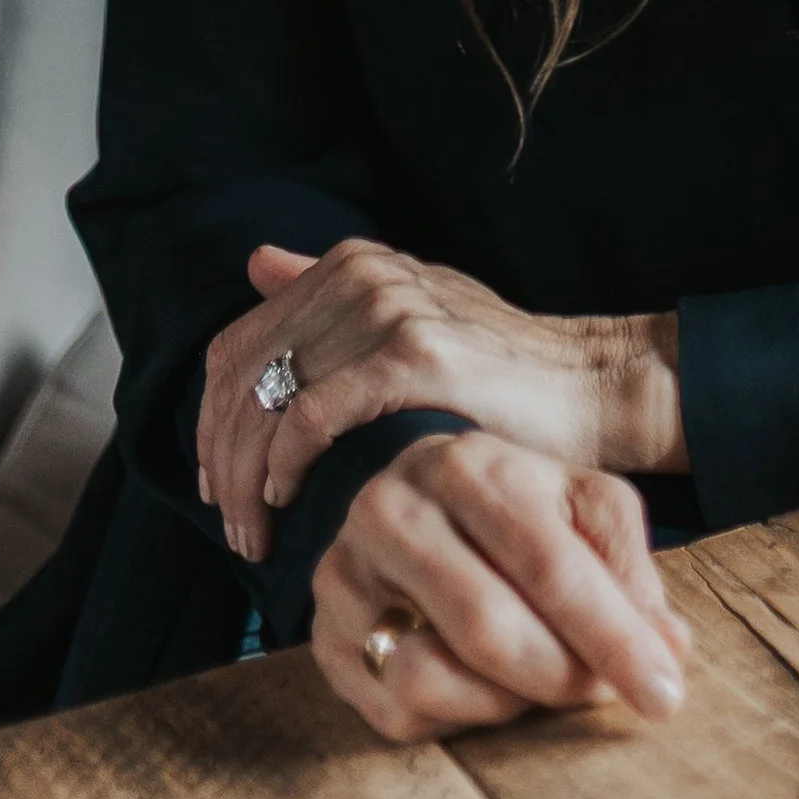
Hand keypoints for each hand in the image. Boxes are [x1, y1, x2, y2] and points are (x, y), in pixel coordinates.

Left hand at [199, 238, 685, 565]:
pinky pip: (313, 415)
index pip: (237, 348)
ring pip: (269, 404)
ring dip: (244, 483)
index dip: (211, 423)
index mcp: (352, 265)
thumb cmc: (498, 372)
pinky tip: (288, 501)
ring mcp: (387, 310)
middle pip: (243, 380)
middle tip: (232, 528)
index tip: (214, 484)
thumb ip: (333, 291)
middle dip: (221, 464)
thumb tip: (257, 262)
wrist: (587, 389)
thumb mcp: (413, 313)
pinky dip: (286, 464)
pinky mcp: (412, 355)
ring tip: (255, 536)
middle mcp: (362, 276)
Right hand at [310, 426, 691, 741]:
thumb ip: (627, 566)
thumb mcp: (581, 506)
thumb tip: (669, 646)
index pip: (549, 564)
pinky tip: (483, 683)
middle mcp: (393, 510)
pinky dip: (459, 715)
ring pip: (428, 676)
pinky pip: (396, 711)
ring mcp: (346, 575)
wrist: (413, 497)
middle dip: (562, 678)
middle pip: (486, 628)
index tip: (665, 696)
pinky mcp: (325, 637)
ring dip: (506, 700)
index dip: (613, 637)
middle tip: (606, 694)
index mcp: (469, 466)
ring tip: (538, 678)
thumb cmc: (515, 507)